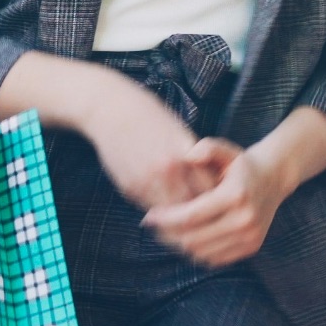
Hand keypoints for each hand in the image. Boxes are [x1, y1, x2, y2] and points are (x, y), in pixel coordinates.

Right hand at [78, 80, 210, 210]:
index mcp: (185, 153)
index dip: (212, 197)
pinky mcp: (129, 187)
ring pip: (169, 211)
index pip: (208, 190)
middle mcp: (167, 169)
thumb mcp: (179, 132)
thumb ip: (192, 159)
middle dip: (195, 210)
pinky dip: (156, 208)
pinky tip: (158, 201)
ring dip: (175, 214)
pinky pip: (149, 206)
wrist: (112, 110)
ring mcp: (147, 180)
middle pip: (190, 205)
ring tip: (179, 214)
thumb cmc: (149, 117)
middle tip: (199, 213)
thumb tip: (208, 184)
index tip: (213, 199)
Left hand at [142, 138, 288, 266]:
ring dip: (180, 244)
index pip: (190, 216)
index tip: (148, 216)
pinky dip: (197, 251)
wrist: (274, 179)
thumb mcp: (226, 150)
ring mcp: (250, 236)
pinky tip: (188, 237)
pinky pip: (215, 258)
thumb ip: (207, 148)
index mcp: (236, 195)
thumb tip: (186, 155)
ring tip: (168, 231)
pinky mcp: (251, 247)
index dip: (165, 219)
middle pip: (193, 238)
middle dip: (168, 233)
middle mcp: (245, 219)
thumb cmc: (242, 164)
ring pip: (201, 252)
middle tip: (154, 224)